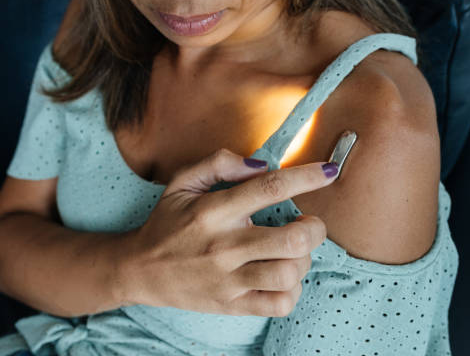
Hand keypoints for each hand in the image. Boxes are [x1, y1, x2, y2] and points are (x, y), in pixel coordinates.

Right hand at [122, 148, 337, 316]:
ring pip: (289, 273)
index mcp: (213, 211)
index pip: (270, 188)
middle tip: (309, 224)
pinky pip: (279, 304)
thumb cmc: (167, 223)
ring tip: (292, 251)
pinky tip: (282, 276)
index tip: (328, 172)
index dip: (307, 177)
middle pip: (292, 239)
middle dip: (314, 228)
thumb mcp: (181, 182)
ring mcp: (229, 280)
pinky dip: (292, 290)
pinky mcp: (232, 305)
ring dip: (303, 260)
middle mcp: (224, 246)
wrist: (141, 269)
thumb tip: (261, 163)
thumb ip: (218, 163)